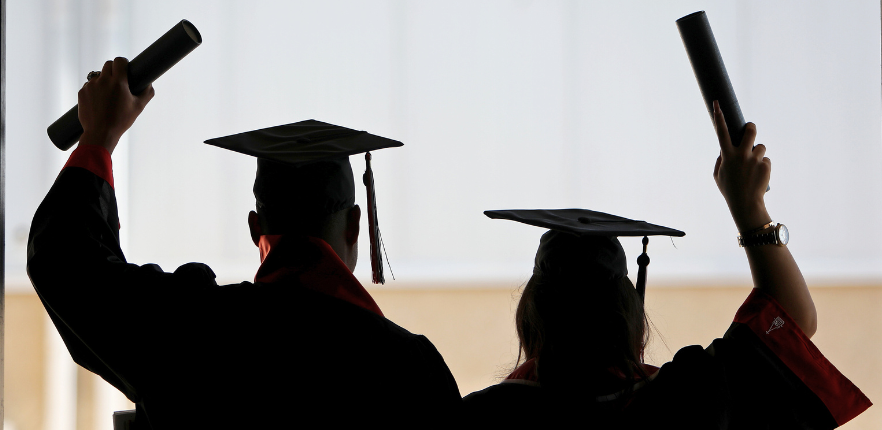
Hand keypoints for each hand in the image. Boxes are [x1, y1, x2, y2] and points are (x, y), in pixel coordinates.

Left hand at [77, 57, 154, 153]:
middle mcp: (103, 81)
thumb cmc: (121, 120)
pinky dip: (94, 90)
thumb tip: (149, 84)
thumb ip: (147, 93)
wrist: (100, 133)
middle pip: (108, 65)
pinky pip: (89, 85)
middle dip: (114, 70)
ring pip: (98, 76)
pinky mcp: (82, 92)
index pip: (119, 61)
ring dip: (103, 81)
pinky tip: (99, 101)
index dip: (123, 63)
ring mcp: (90, 86)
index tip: (125, 69)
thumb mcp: (138, 107)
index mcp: (118, 82)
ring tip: (108, 95)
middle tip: (118, 81)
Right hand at [712, 100, 770, 231]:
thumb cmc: (729, 190)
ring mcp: (754, 159)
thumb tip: (725, 150)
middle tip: (750, 130)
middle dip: (751, 128)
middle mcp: (741, 154)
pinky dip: (762, 165)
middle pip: (750, 131)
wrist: (746, 203)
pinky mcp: (765, 165)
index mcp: (727, 156)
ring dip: (757, 153)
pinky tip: (758, 176)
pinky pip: (765, 159)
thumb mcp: (718, 175)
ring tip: (753, 167)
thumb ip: (720, 160)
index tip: (716, 104)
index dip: (718, 116)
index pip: (721, 132)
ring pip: (760, 146)